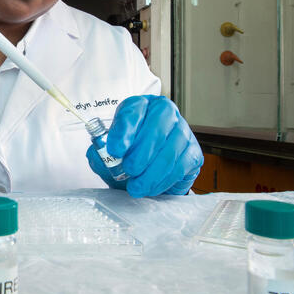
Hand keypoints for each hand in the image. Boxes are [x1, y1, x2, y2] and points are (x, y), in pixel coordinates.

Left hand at [86, 95, 202, 196]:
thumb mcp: (107, 153)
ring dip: (151, 173)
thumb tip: (104, 157)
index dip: (124, 131)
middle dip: (141, 152)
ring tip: (136, 187)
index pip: (133, 111)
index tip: (115, 150)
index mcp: (140, 106)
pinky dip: (163, 180)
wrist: (147, 175)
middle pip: (156, 126)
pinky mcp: (193, 152)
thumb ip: (101, 153)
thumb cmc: (127, 158)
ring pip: (169, 150)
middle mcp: (164, 113)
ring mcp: (182, 131)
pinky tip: (151, 187)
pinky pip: (180, 166)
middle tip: (128, 170)